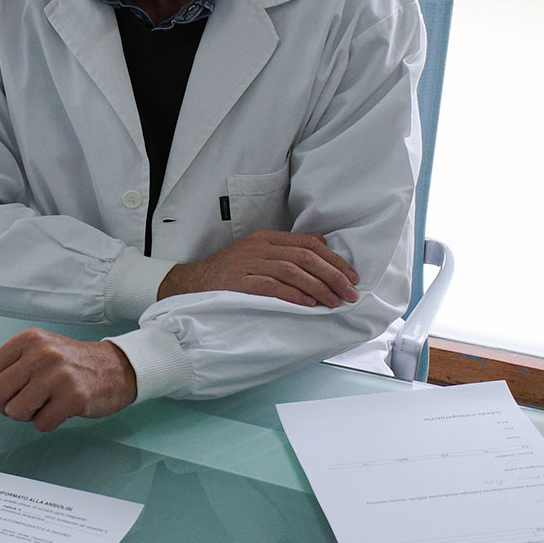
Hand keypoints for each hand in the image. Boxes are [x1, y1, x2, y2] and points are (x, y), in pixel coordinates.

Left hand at [0, 328, 136, 431]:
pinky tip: (62, 408)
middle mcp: (42, 353)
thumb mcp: (30, 358)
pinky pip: (41, 425)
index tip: (16, 386)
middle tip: (31, 398)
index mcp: (27, 339)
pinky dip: (48, 423)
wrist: (114, 368)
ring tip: (47, 402)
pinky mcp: (74, 397)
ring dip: (29, 415)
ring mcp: (58, 374)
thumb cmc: (68, 364)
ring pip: (16, 412)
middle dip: (10, 405)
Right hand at [157, 230, 357, 308]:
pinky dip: (293, 294)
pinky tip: (308, 303)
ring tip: (334, 302)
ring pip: (293, 271)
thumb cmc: (229, 272)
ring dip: (319, 287)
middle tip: (350, 293)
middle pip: (306, 257)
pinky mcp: (239, 283)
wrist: (192, 283)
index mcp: (266, 238)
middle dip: (333, 276)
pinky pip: (272, 286)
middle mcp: (259, 248)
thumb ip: (287, 250)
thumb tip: (322, 245)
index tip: (351, 276)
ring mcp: (248, 264)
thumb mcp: (257, 253)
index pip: (308, 243)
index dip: (334, 260)